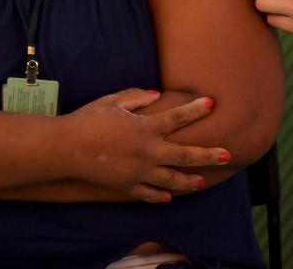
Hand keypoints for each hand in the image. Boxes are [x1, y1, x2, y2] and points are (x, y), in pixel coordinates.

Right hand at [65, 89, 230, 202]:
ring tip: (202, 181)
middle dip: (207, 155)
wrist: (65, 149)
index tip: (211, 104)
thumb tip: (157, 95)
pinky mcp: (126, 186)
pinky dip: (160, 196)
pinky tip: (169, 196)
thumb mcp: (113, 101)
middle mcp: (147, 152)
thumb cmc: (88, 120)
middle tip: (226, 154)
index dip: (195, 110)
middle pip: (184, 155)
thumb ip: (137, 97)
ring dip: (189, 181)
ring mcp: (138, 172)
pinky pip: (148, 193)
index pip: (178, 118)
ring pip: (171, 180)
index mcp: (145, 128)